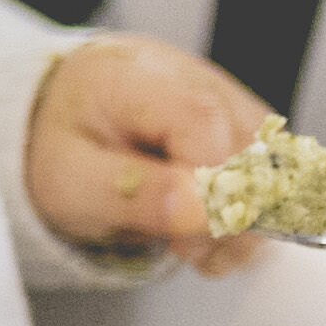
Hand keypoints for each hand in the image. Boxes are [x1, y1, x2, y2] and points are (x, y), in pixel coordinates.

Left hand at [31, 33, 291, 267]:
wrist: (57, 128)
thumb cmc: (60, 148)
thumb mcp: (70, 183)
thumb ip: (132, 194)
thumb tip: (201, 209)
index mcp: (135, 75)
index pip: (202, 121)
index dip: (207, 187)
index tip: (184, 239)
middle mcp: (192, 75)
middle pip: (246, 146)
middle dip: (225, 214)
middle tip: (185, 250)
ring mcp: (225, 97)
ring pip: (269, 164)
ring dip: (240, 220)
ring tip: (194, 248)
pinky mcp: (242, 124)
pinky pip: (268, 172)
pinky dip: (246, 213)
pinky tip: (209, 234)